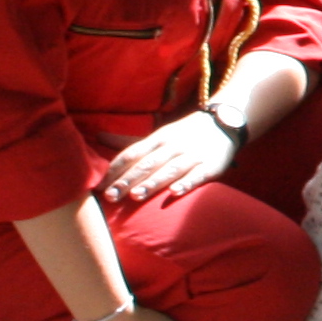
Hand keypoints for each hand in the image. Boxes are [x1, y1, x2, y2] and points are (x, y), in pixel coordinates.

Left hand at [100, 113, 239, 206]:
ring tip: (135, 196)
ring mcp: (192, 156)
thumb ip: (129, 142)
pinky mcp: (210, 166)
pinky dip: (186, 184)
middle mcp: (173, 146)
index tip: (99, 186)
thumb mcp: (158, 135)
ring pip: (169, 170)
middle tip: (110, 197)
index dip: (115, 170)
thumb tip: (98, 137)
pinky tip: (174, 193)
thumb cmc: (183, 135)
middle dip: (128, 180)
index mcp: (158, 139)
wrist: (223, 123)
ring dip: (152, 183)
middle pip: (146, 164)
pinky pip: (196, 176)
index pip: (132, 154)